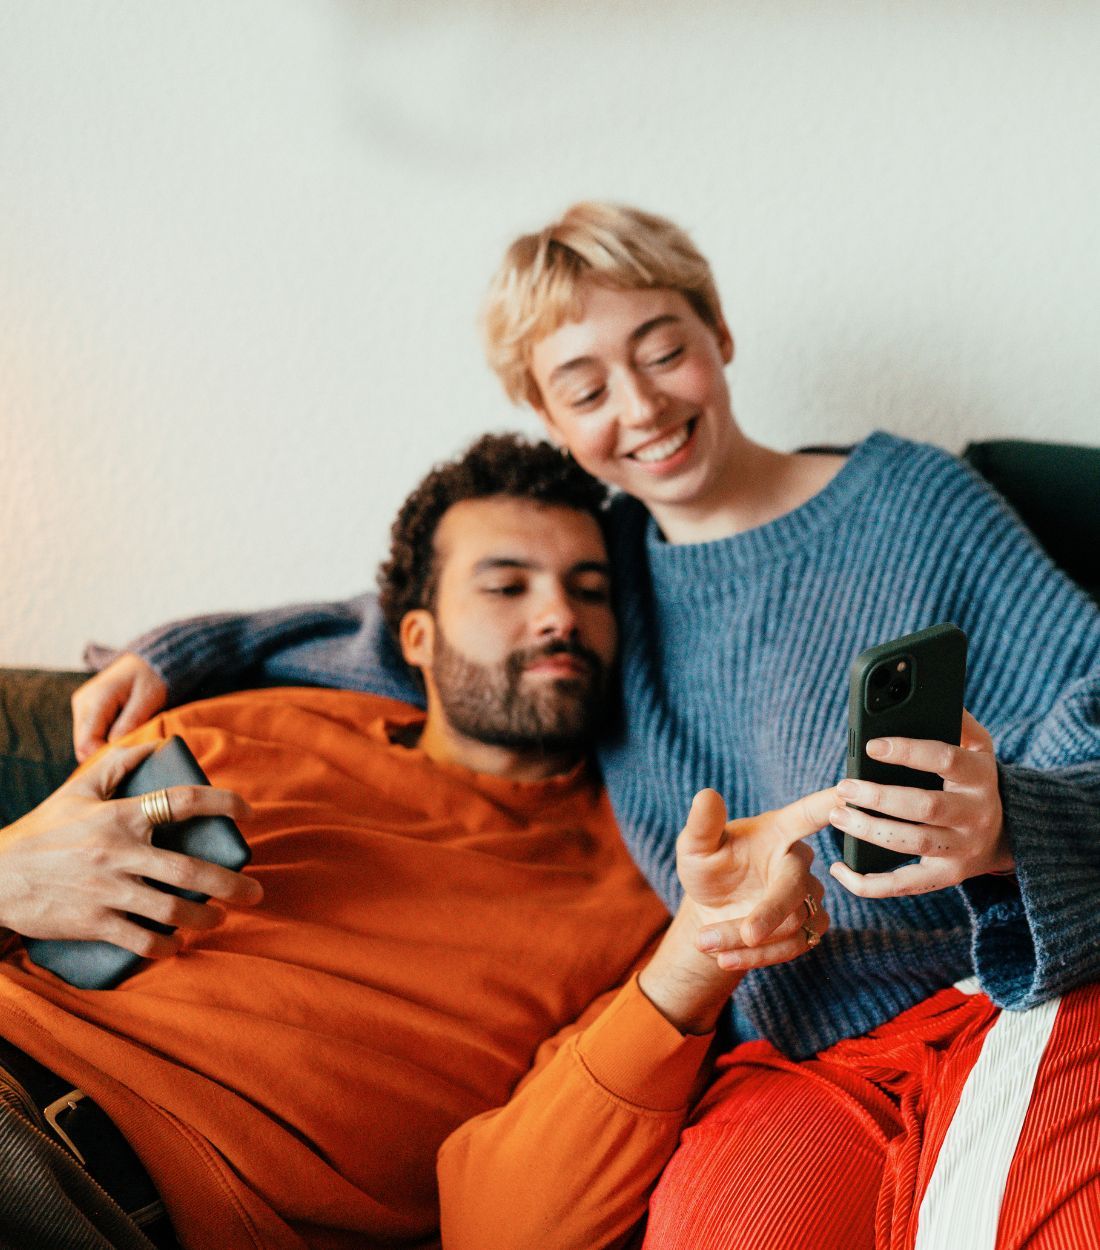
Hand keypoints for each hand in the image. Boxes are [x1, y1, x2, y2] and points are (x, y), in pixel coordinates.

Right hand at [0, 742, 261, 956]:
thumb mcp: (77, 791)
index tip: (248, 812)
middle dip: (230, 884)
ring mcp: (107, 891)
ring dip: (205, 918)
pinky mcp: (94, 922)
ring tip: (220, 918)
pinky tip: (178, 945)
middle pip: (190, 871)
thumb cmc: (42, 831)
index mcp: (120, 816)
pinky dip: (166, 946)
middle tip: (255, 892)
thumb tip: (158, 743)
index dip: (223, 802)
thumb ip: (118, 764)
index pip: (183, 801)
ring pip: (171, 910)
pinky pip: (141, 940)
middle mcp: (119, 853)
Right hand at [72, 654, 168, 761]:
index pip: (86, 743)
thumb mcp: (148, 698)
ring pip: (85, 742)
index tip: (125, 762)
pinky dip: (104, 741)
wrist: (148, 662)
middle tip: (128, 759)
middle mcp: (83, 703)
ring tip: (127, 747)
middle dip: (103, 755)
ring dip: (104, 748)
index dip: (103, 758)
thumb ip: (131, 722)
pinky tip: (122, 739)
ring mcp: (82, 707)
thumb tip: (115, 746)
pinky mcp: (87, 710)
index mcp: (97, 699)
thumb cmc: (151, 678)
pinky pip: (90, 734)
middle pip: (82, 745)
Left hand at [638, 788, 832, 1034]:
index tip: (853, 794)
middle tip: (743, 934)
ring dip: (748, 941)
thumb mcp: (695, 847)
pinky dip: (758, 956)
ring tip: (704, 942)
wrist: (711, 911)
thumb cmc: (707, 868)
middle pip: (796, 888)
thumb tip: (705, 795)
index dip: (833, 804)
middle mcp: (799, 861)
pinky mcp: (809, 926)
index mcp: (778, 831)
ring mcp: (808, 895)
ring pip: (793, 924)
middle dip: (769, 914)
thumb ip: (702, 825)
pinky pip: (794, 946)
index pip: (811, 813)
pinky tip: (725, 957)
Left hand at [829, 709, 1010, 897]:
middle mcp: (974, 814)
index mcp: (980, 775)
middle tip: (843, 786)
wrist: (1010, 831)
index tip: (872, 744)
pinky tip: (839, 870)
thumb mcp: (978, 745)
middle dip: (880, 797)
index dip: (908, 751)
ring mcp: (962, 849)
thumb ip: (955, 720)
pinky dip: (870, 884)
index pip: (945, 759)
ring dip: (869, 831)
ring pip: (912, 844)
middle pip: (925, 807)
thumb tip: (921, 690)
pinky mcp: (946, 876)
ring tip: (837, 813)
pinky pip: (906, 885)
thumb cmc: (976, 778)